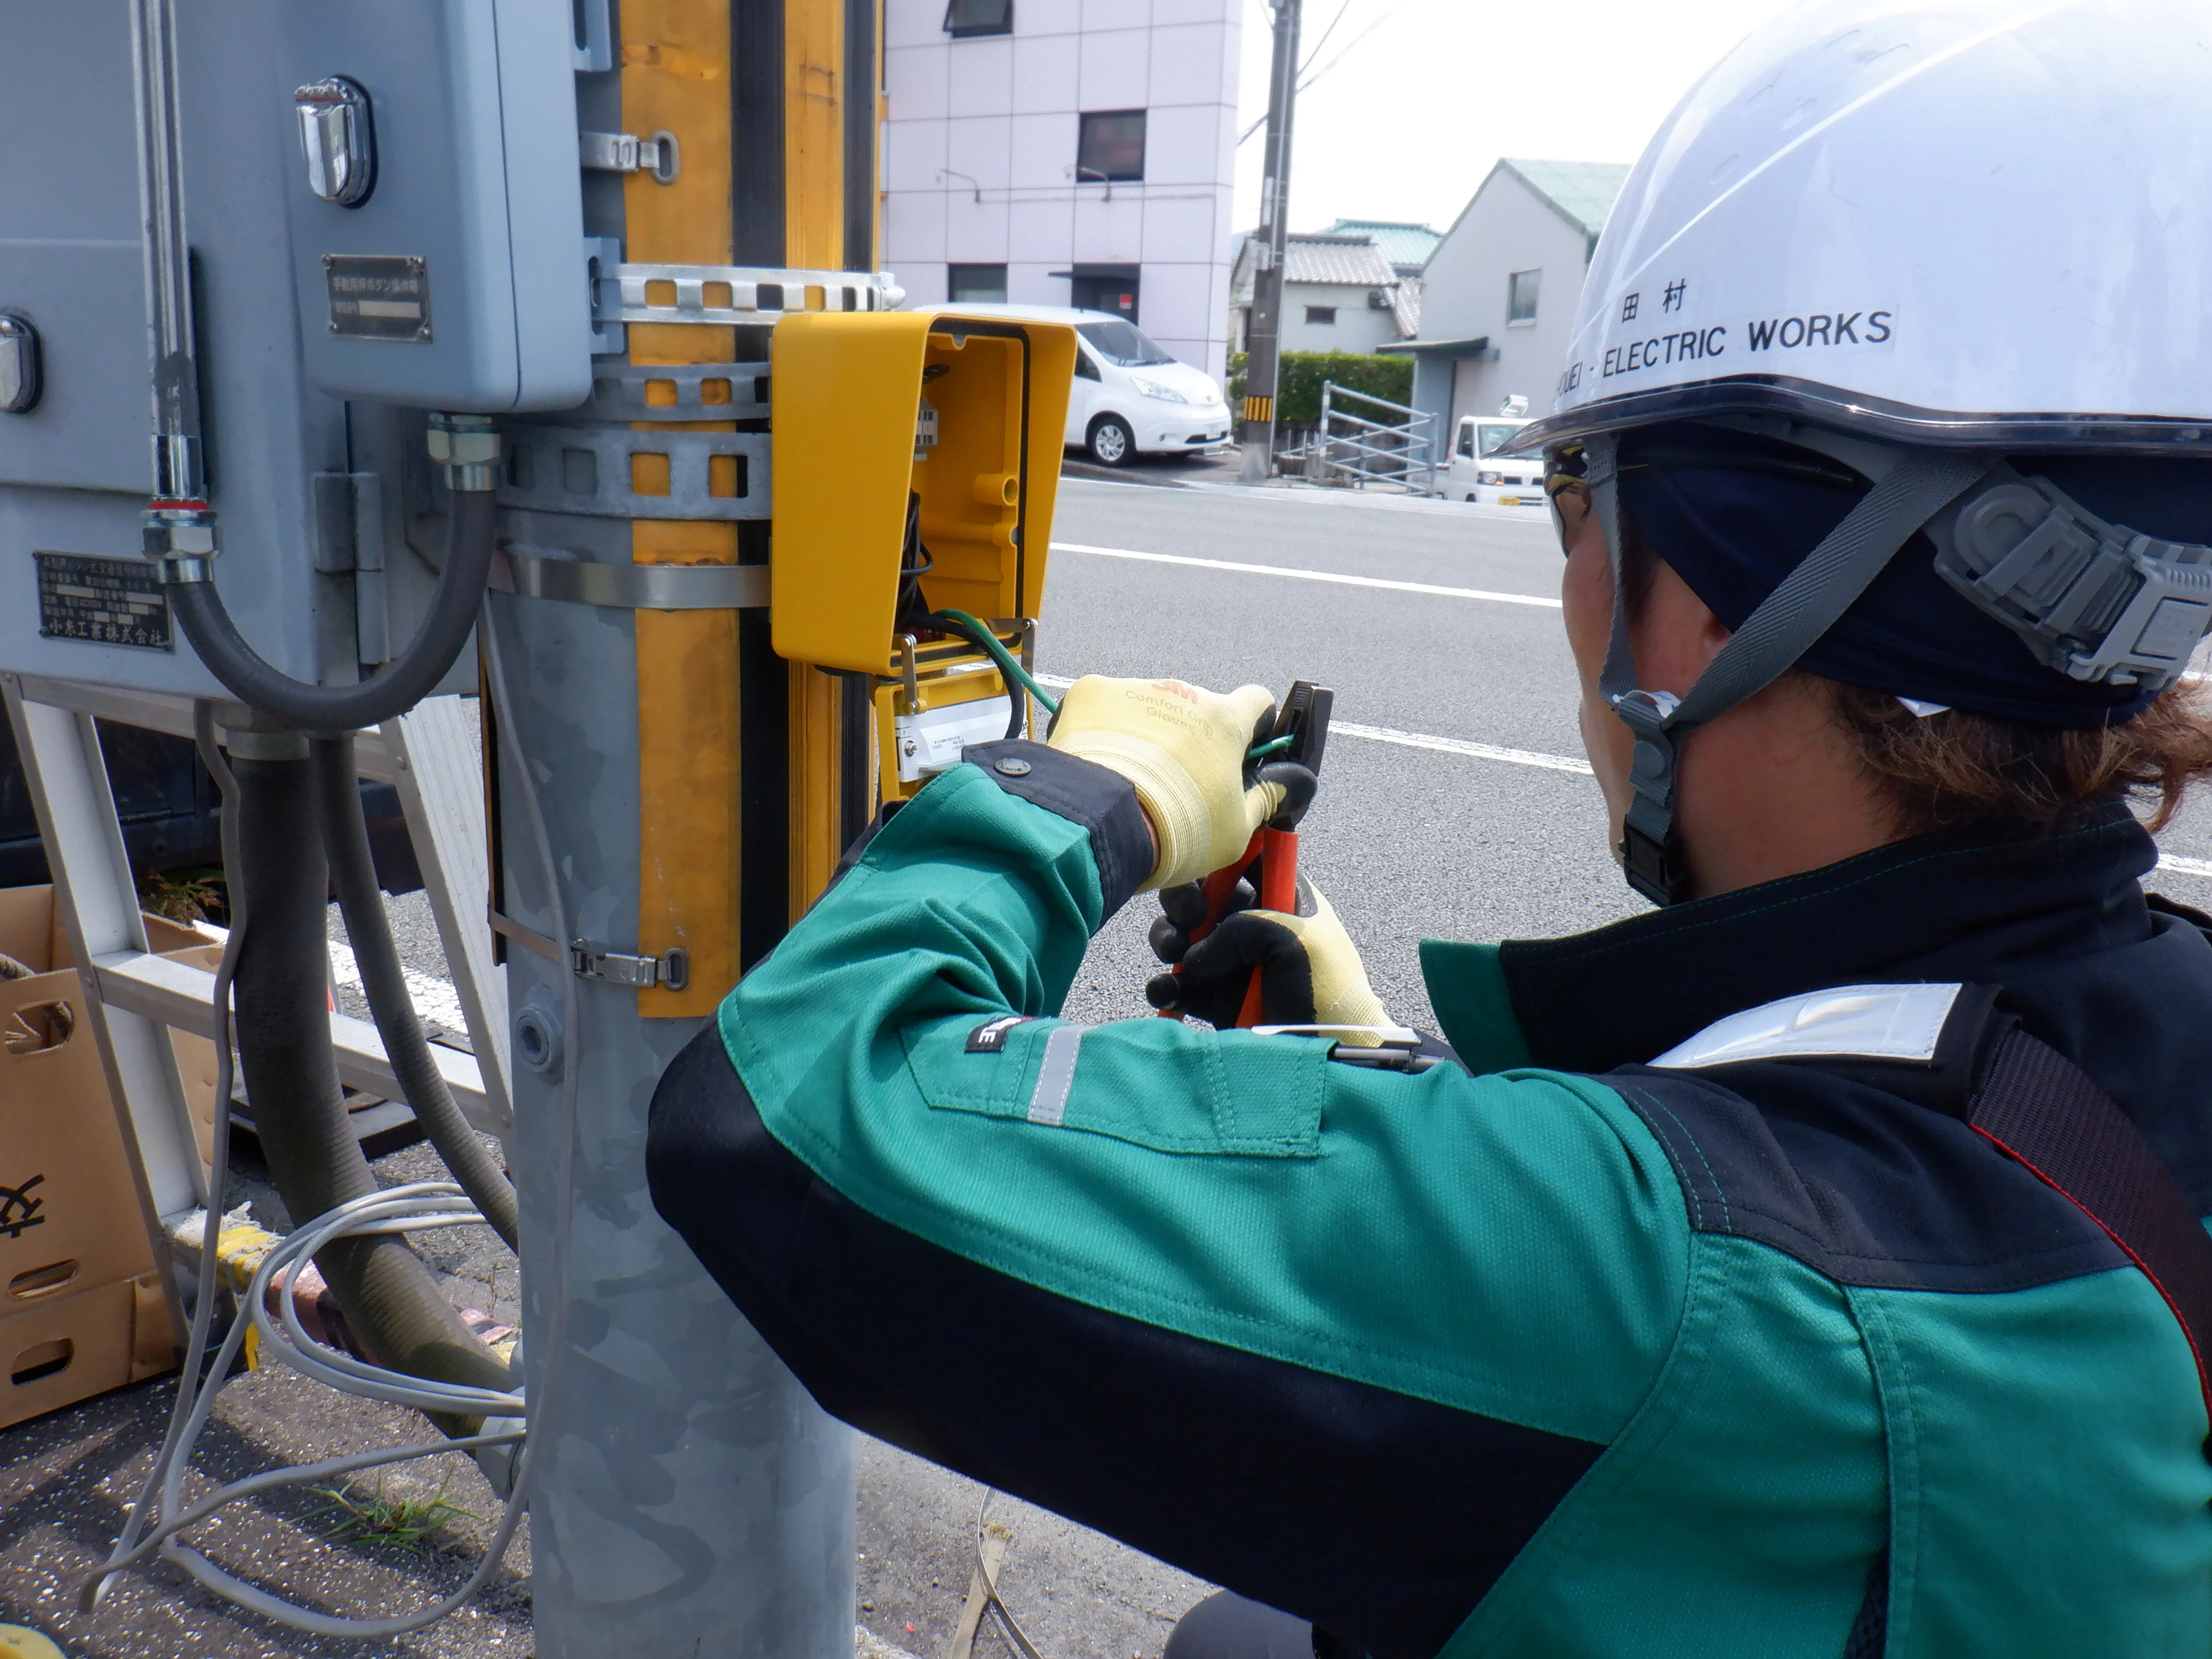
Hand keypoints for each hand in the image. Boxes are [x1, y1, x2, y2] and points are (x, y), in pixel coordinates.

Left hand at [1047, 676, 1310, 889]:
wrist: (1099, 824)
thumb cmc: (1176, 830)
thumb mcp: (1238, 827)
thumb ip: (1267, 797)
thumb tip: (1295, 782)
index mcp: (1226, 720)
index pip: (1258, 702)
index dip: (1254, 727)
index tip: (1241, 751)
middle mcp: (1184, 693)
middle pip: (1198, 708)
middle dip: (1192, 738)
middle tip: (1176, 782)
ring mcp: (1135, 688)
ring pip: (1150, 707)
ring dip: (1148, 733)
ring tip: (1130, 779)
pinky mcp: (1091, 692)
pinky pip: (1105, 707)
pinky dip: (1104, 730)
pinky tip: (1099, 765)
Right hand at [1145, 866, 1391, 1042]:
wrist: (1323, 1061)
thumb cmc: (1324, 994)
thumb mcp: (1295, 941)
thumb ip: (1242, 927)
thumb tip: (1197, 955)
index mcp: (1284, 901)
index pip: (1246, 860)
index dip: (1220, 858)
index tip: (1206, 871)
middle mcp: (1255, 927)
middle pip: (1203, 895)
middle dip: (1184, 900)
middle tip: (1190, 916)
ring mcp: (1232, 965)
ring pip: (1182, 937)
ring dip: (1168, 939)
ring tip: (1175, 956)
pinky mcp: (1214, 1001)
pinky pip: (1176, 984)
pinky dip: (1164, 985)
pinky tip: (1168, 990)